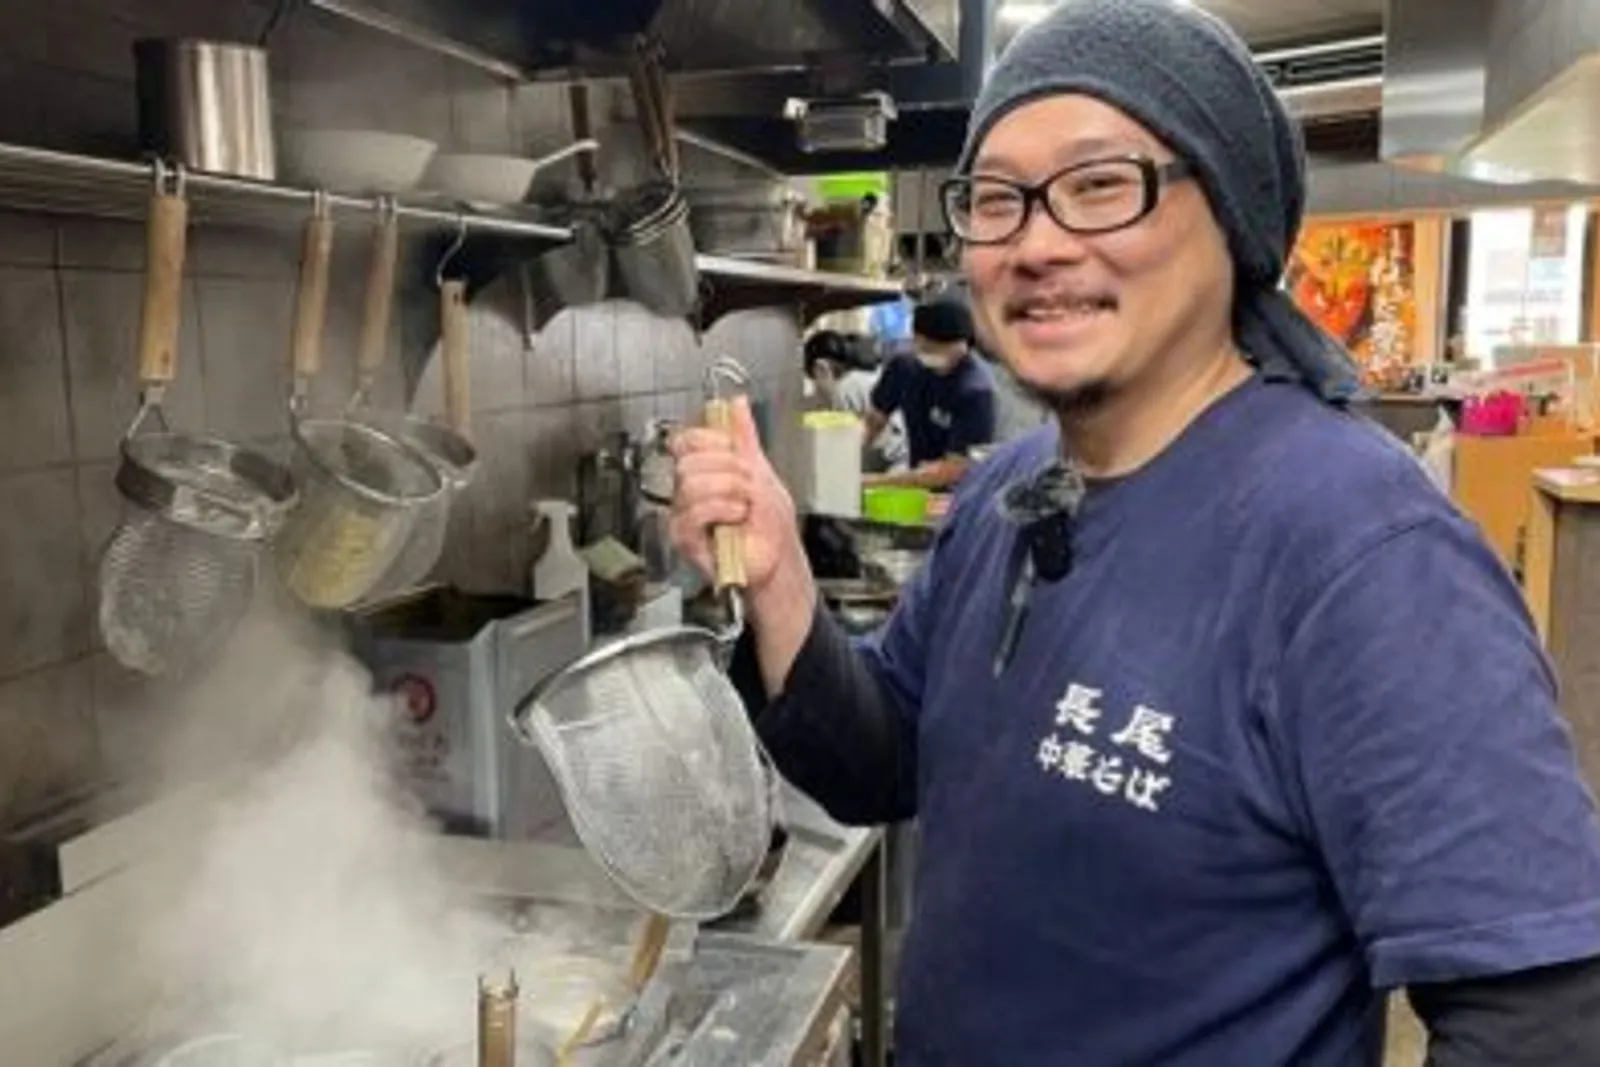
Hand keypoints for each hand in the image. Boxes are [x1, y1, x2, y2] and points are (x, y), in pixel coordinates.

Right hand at [669, 395, 804, 604]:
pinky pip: (692, 512)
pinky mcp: (685, 537)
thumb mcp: (762, 470)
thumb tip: (736, 403)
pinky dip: (721, 509)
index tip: (732, 448)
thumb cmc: (769, 525)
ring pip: (690, 483)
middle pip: (687, 460)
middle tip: (747, 482)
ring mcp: (685, 514)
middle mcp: (689, 491)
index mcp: (704, 470)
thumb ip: (745, 436)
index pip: (686, 440)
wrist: (777, 558)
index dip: (709, 438)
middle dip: (727, 467)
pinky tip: (737, 516)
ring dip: (728, 489)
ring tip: (745, 503)